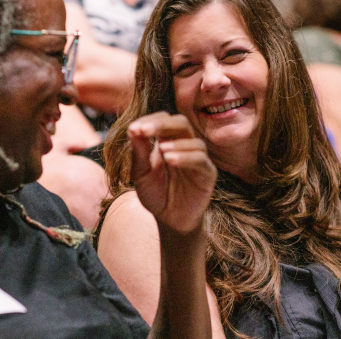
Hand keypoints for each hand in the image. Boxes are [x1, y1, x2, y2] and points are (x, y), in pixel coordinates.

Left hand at [128, 112, 215, 233]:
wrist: (168, 220)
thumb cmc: (155, 194)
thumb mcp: (141, 173)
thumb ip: (138, 152)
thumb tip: (132, 128)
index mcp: (167, 141)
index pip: (163, 120)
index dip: (149, 121)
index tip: (134, 129)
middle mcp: (185, 146)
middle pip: (181, 123)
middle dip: (162, 124)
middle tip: (144, 130)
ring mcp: (198, 159)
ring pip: (194, 141)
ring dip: (176, 143)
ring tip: (161, 151)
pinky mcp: (207, 174)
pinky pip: (201, 160)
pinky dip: (186, 157)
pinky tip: (170, 160)